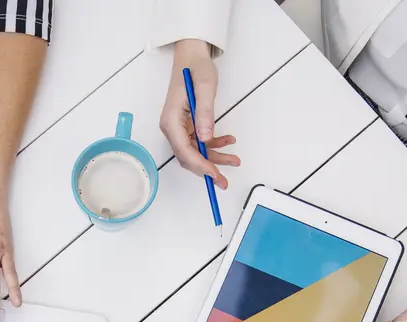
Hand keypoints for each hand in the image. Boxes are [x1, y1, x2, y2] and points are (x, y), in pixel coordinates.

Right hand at [160, 39, 239, 190]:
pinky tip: (229, 141)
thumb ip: (205, 113)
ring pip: (196, 152)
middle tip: (224, 180)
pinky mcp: (187, 125)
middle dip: (207, 169)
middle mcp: (171, 127)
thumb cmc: (196, 67)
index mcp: (171, 120)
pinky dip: (214, 144)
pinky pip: (200, 142)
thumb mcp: (205, 87)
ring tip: (234, 159)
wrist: (192, 55)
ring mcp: (179, 127)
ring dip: (214, 157)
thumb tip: (205, 138)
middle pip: (188, 156)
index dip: (200, 165)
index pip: (184, 151)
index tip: (214, 173)